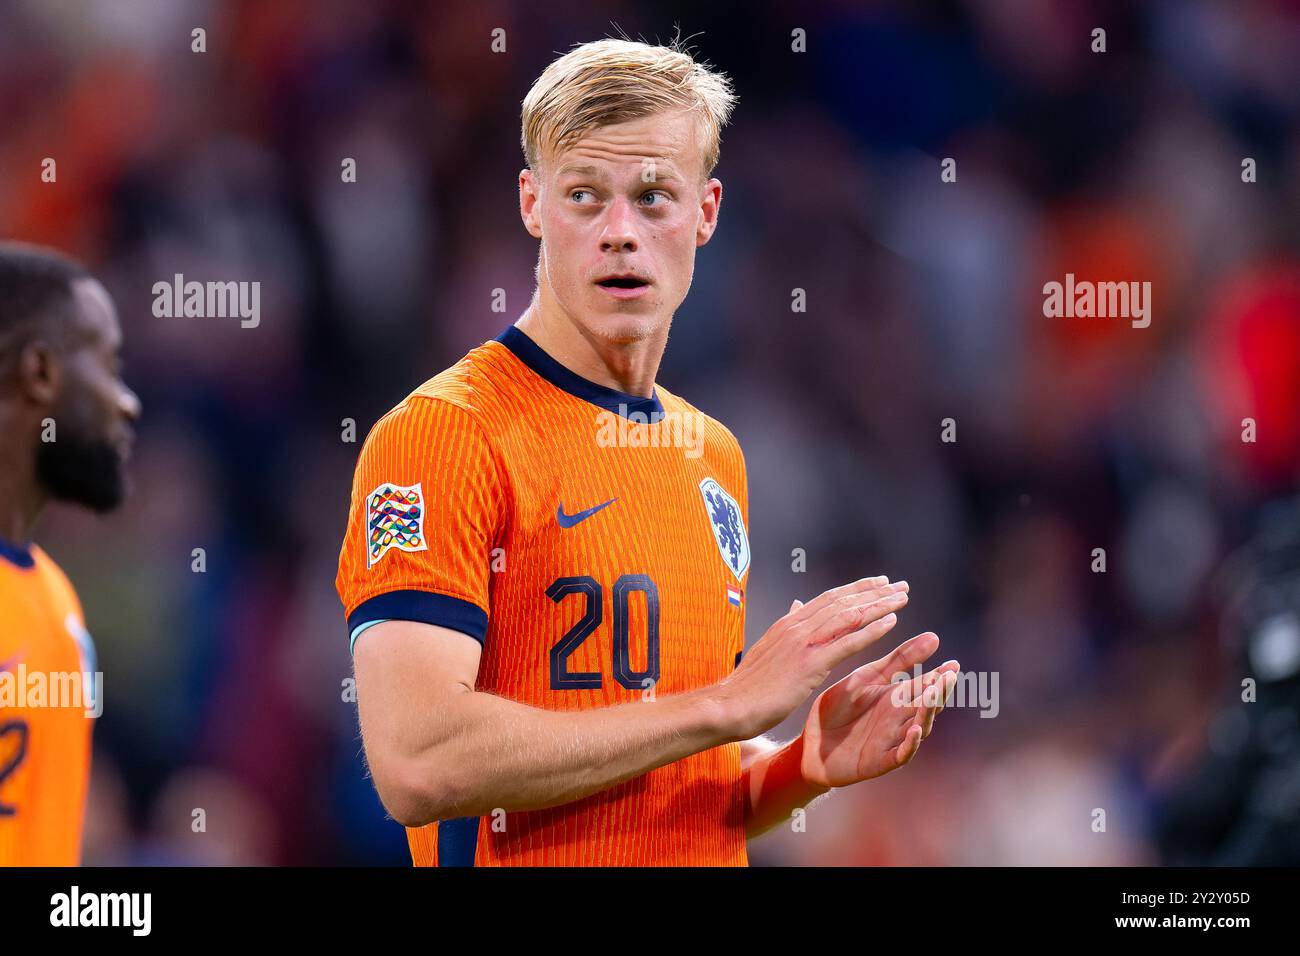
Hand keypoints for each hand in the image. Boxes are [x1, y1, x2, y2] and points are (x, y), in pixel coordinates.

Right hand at [715, 577, 909, 740]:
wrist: (730, 705)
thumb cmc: (749, 685)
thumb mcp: (767, 647)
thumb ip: (786, 626)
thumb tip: (796, 604)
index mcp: (788, 623)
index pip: (828, 598)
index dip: (856, 589)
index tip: (878, 583)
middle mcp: (797, 625)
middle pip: (843, 601)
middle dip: (873, 592)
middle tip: (900, 585)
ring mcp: (804, 642)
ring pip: (849, 616)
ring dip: (879, 605)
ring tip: (902, 598)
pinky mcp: (810, 663)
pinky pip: (848, 642)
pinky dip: (872, 629)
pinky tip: (892, 622)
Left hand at [793, 599, 959, 788]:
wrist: (810, 744)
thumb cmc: (838, 711)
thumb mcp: (866, 680)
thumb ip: (895, 661)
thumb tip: (929, 635)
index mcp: (896, 698)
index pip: (924, 685)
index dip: (939, 676)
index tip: (953, 663)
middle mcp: (900, 719)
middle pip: (927, 706)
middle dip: (939, 692)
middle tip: (950, 676)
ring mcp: (893, 740)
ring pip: (920, 728)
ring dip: (928, 714)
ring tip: (934, 697)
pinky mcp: (881, 761)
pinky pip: (902, 754)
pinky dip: (911, 743)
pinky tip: (915, 729)